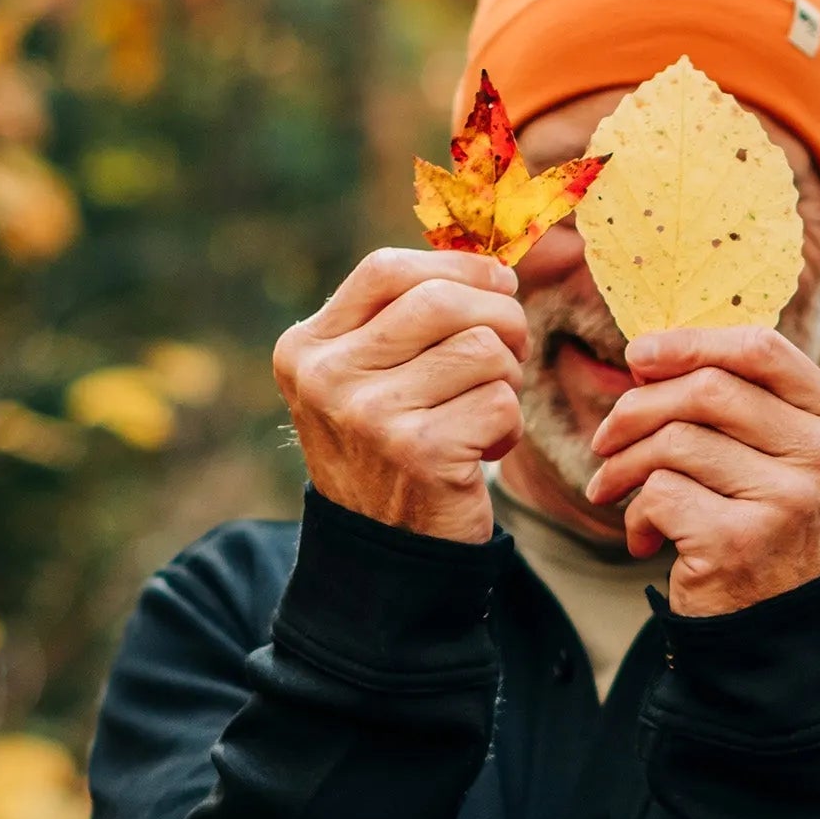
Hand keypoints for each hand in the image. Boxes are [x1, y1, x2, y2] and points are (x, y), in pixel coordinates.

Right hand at [273, 249, 527, 543]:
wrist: (386, 554)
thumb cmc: (394, 450)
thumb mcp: (370, 380)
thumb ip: (405, 321)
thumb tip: (491, 264)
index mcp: (307, 348)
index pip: (386, 269)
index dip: (457, 267)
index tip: (500, 282)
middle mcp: (328, 377)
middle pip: (443, 301)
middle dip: (500, 317)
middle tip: (512, 348)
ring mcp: (370, 414)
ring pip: (482, 350)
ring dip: (507, 380)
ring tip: (484, 413)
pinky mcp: (421, 451)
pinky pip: (501, 403)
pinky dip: (509, 426)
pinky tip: (481, 451)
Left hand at [584, 325, 819, 615]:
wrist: (783, 628)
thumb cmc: (769, 525)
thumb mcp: (782, 455)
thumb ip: (742, 399)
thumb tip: (649, 355)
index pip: (761, 350)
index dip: (690, 343)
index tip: (639, 357)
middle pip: (708, 390)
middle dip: (638, 408)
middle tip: (607, 437)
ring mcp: (788, 501)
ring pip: (675, 442)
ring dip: (625, 465)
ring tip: (616, 489)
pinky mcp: (740, 542)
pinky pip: (659, 494)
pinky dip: (636, 515)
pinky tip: (647, 539)